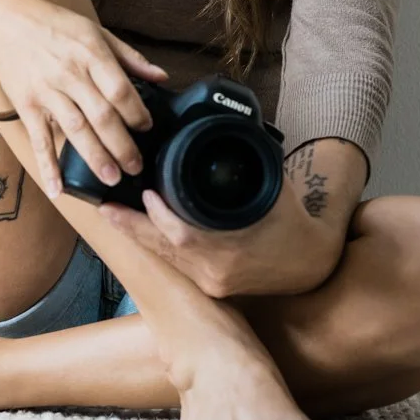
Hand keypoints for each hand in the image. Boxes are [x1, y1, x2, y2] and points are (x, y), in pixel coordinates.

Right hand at [0, 0, 168, 199]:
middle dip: (122, 145)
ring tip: (111, 179)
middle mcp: (70, 74)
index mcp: (92, 54)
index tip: (147, 128)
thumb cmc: (55, 25)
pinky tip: (57, 189)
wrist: (5, 21)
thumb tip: (162, 77)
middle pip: (101, 116)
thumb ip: (130, 57)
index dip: (137, 113)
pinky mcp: (26, 106)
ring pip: (75, 130)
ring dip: (95, 157)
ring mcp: (47, 92)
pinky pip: (39, 139)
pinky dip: (47, 166)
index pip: (120, 90)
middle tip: (135, 167)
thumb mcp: (96, 31)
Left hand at [98, 177, 343, 299]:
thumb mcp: (275, 187)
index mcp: (231, 251)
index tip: (146, 193)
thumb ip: (249, 164)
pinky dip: (156, 244)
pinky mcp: (211, 285)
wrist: (313, 264)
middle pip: (164, 250)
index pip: (183, 236)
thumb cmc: (294, 222)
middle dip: (132, 227)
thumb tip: (230, 134)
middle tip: (105, 206)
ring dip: (138, 235)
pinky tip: (139, 229)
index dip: (159, 216)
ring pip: (166, 258)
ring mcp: (212, 283)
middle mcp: (216, 273)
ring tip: (112, 214)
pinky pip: (176, 264)